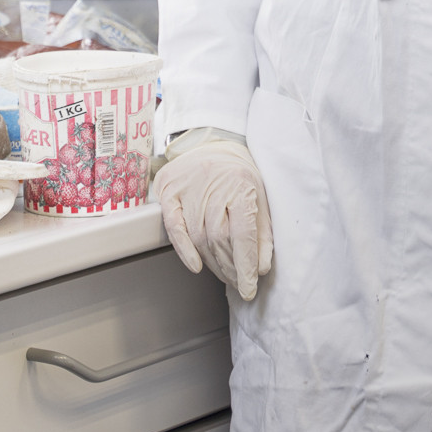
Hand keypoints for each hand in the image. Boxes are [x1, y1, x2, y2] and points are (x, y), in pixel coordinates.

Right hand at [153, 139, 273, 299]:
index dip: (246, 264)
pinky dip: (184, 250)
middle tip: (238, 283)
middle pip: (220, 238)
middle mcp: (213, 184)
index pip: (243, 232)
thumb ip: (262, 232)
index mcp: (240, 183)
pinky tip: (196, 265)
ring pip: (199, 236)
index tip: (249, 287)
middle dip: (230, 267)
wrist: (211, 143)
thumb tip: (260, 268)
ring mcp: (188, 187)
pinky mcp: (169, 191)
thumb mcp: (258, 197)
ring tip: (224, 275)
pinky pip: (174, 227)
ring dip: (212, 263)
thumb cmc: (237, 174)